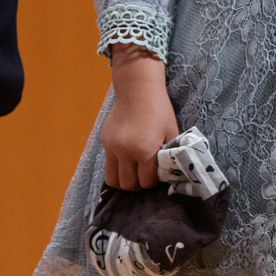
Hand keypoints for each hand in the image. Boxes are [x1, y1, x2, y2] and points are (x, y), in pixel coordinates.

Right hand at [100, 48, 179, 189]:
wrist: (137, 90)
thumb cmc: (159, 110)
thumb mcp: (171, 132)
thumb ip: (168, 154)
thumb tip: (168, 172)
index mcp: (145, 150)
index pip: (146, 181)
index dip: (153, 182)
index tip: (156, 175)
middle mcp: (125, 152)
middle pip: (128, 185)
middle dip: (138, 184)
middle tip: (144, 176)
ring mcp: (112, 147)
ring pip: (112, 180)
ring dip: (123, 181)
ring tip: (132, 173)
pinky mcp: (104, 142)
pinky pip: (108, 165)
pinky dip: (117, 167)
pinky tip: (126, 160)